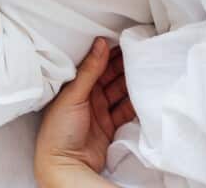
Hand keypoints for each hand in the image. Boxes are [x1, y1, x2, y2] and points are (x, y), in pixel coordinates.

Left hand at [34, 37, 134, 181]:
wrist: (64, 165)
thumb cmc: (59, 129)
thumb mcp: (73, 95)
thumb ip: (89, 70)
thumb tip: (100, 42)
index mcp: (74, 86)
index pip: (94, 65)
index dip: (107, 53)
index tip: (123, 39)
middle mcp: (87, 97)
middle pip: (109, 77)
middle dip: (123, 66)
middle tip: (140, 51)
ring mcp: (99, 112)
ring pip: (119, 92)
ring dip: (131, 83)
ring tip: (146, 68)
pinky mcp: (110, 126)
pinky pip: (125, 110)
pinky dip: (135, 103)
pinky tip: (145, 92)